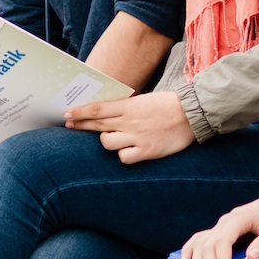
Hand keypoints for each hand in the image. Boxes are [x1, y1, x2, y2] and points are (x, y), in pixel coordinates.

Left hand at [65, 90, 193, 163]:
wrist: (191, 114)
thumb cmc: (165, 106)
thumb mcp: (142, 100)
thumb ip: (123, 107)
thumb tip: (102, 112)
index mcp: (128, 106)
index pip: (97, 109)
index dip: (79, 112)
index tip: (67, 114)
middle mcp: (129, 121)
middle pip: (97, 124)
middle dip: (80, 124)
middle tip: (68, 124)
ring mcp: (137, 137)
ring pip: (107, 142)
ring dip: (105, 141)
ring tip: (113, 139)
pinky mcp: (146, 151)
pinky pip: (124, 157)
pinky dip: (123, 155)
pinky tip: (128, 150)